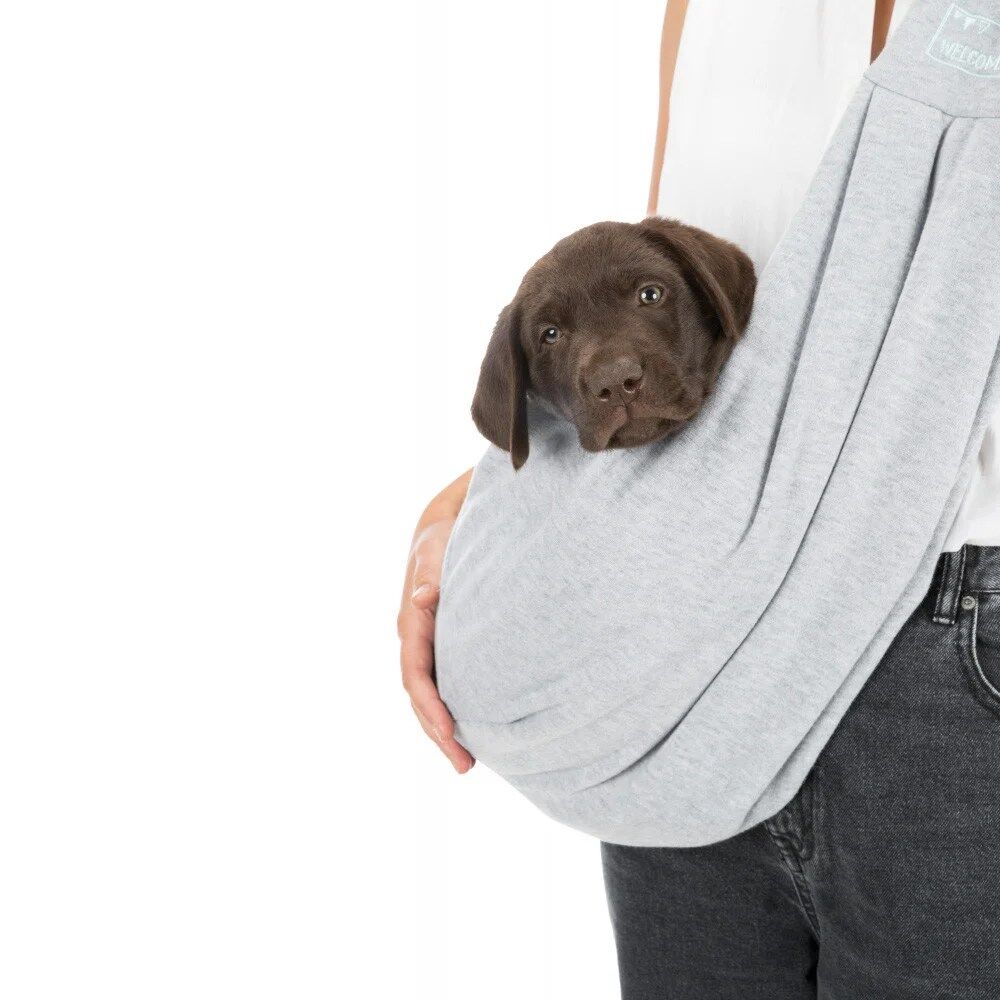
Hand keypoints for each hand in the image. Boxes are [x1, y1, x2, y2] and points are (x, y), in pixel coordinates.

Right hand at [398, 470, 474, 772]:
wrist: (442, 526)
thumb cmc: (442, 538)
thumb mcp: (436, 549)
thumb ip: (432, 572)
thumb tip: (423, 596)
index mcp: (412, 621)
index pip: (415, 674)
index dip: (429, 705)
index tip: (448, 732)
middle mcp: (414, 639)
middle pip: (420, 696)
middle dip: (438, 732)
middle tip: (465, 766)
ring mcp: (426, 645)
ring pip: (428, 696)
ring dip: (442, 730)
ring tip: (468, 762)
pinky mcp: (441, 645)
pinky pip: (441, 684)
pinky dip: (451, 709)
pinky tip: (471, 729)